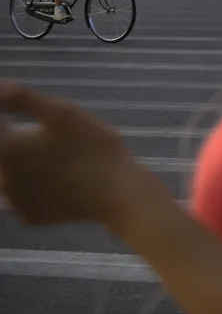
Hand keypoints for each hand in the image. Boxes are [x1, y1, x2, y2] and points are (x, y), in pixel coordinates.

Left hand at [0, 82, 151, 228]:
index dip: (6, 118)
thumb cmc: (92, 147)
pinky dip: (31, 185)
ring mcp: (13, 201)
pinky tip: (54, 177)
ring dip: (20, 164)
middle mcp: (1, 178)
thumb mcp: (63, 113)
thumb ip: (22, 98)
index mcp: (5, 149)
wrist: (118, 192)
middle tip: (47, 135)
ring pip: (5, 176)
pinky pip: (21, 195)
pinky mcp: (29, 216)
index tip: (20, 115)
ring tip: (51, 155)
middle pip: (0, 153)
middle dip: (13, 139)